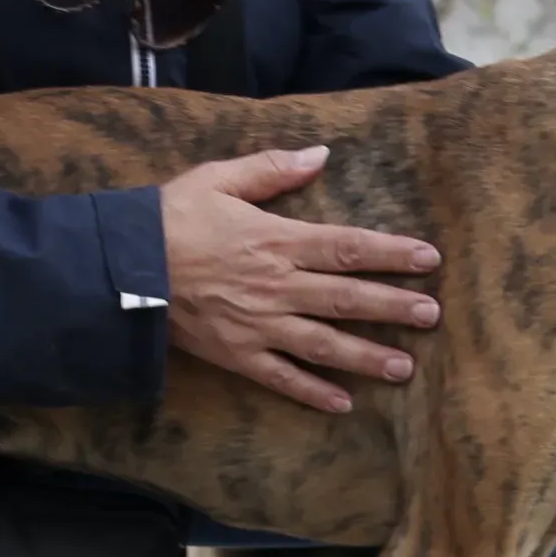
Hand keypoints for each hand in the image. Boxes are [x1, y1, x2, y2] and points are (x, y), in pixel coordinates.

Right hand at [159, 145, 441, 413]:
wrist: (123, 266)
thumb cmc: (171, 217)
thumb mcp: (219, 178)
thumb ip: (273, 168)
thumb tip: (321, 153)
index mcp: (277, 240)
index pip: (348, 248)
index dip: (392, 253)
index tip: (428, 260)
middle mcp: (277, 286)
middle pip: (347, 298)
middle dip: (393, 307)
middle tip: (432, 316)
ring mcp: (259, 325)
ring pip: (324, 344)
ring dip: (367, 356)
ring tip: (405, 368)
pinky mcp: (237, 354)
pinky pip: (282, 377)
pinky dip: (313, 392)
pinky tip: (344, 403)